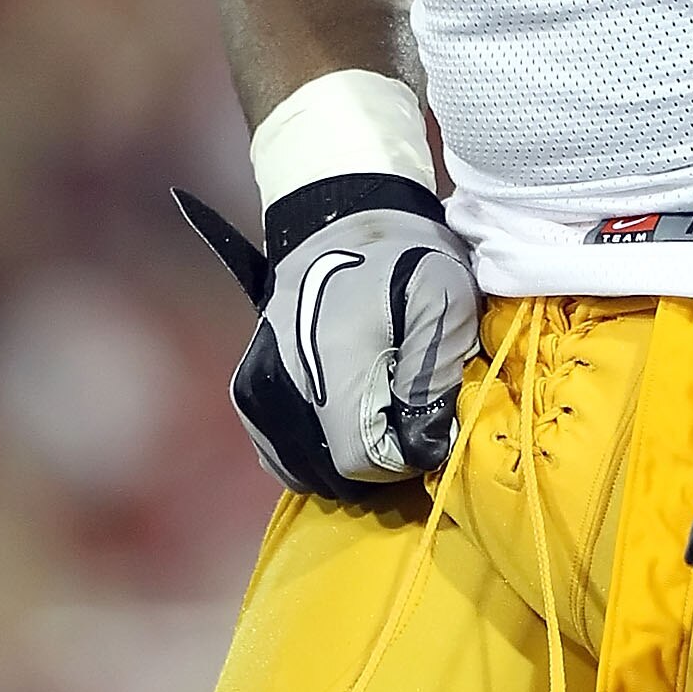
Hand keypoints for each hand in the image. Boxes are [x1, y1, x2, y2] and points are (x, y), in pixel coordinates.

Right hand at [176, 172, 479, 497]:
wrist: (341, 215)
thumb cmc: (402, 253)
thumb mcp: (444, 297)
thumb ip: (438, 375)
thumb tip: (427, 444)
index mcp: (328, 368)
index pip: (364, 463)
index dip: (405, 451)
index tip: (426, 416)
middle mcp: (280, 388)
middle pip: (336, 476)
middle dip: (379, 457)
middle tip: (406, 409)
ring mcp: (257, 392)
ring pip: (309, 472)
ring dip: (348, 456)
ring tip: (379, 407)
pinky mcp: (248, 391)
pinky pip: (284, 454)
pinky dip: (318, 447)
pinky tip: (347, 413)